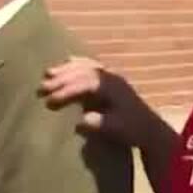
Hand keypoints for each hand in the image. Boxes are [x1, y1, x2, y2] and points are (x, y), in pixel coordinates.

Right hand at [40, 56, 161, 146]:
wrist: (150, 129)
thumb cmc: (133, 130)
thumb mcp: (117, 130)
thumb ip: (100, 124)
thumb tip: (82, 120)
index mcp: (114, 88)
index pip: (86, 84)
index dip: (67, 91)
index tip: (50, 100)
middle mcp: (112, 77)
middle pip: (83, 72)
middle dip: (62, 78)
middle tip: (42, 87)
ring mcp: (112, 76)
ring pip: (86, 66)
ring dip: (66, 69)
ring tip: (48, 73)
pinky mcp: (110, 78)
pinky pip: (91, 65)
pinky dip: (78, 63)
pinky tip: (67, 61)